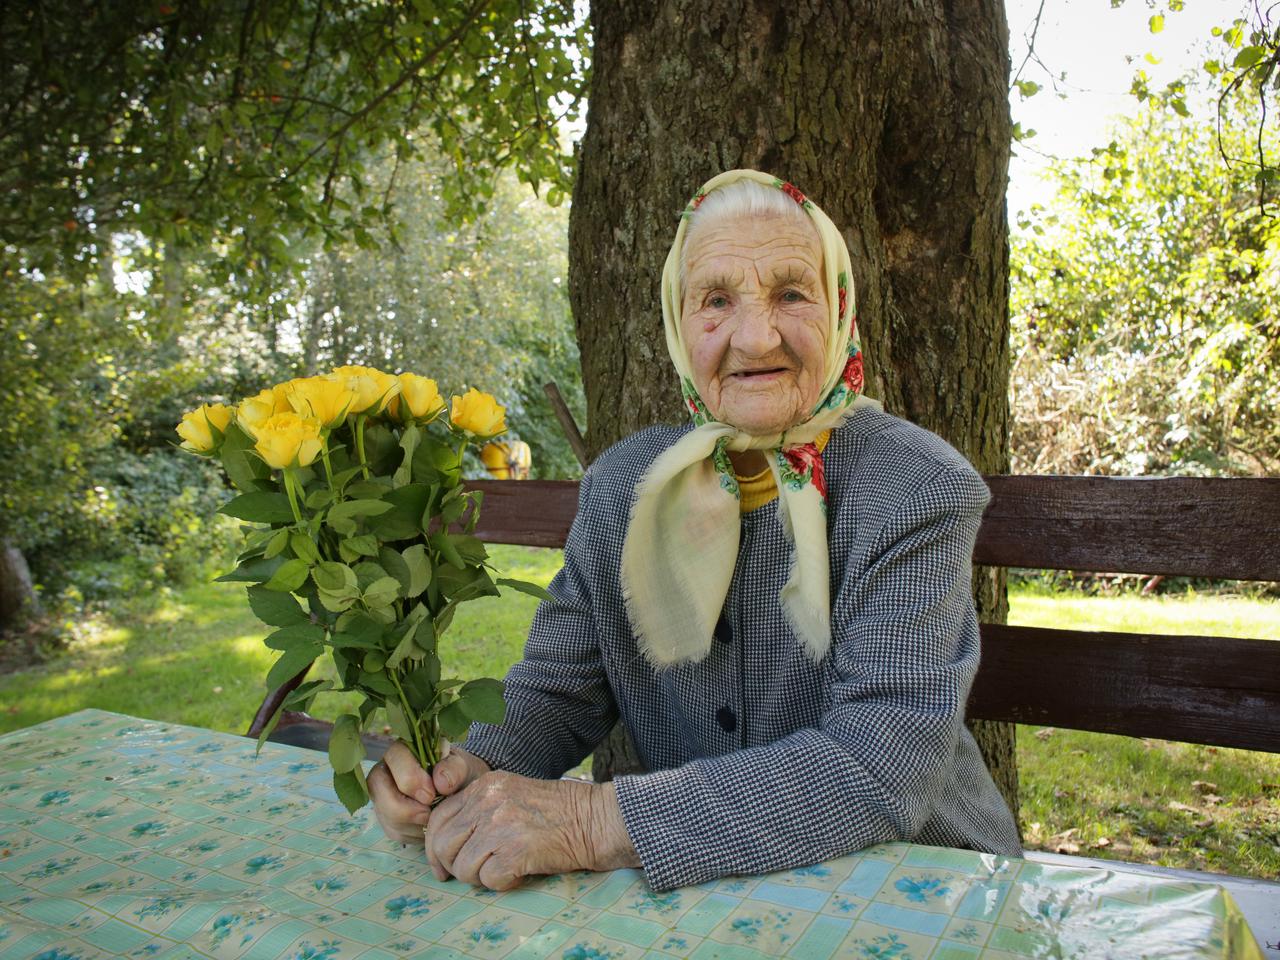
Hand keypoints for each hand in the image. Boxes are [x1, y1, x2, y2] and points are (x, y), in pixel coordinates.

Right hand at [368, 741, 490, 844]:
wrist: (460, 792)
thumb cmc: (458, 774)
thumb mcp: (462, 767)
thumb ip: (454, 769)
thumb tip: (440, 781)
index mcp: (403, 750)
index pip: (395, 758)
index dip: (410, 778)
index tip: (431, 795)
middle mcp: (386, 770)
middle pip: (378, 788)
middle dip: (405, 807)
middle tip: (429, 813)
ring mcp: (382, 796)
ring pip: (386, 813)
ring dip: (413, 822)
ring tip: (434, 817)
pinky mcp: (386, 818)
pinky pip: (395, 830)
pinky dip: (415, 833)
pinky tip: (429, 826)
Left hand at [426, 772, 638, 889]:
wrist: (593, 819)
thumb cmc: (555, 811)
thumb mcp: (510, 794)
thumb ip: (478, 809)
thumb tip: (445, 845)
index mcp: (484, 785)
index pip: (438, 818)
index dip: (434, 847)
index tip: (441, 866)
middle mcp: (487, 802)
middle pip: (443, 844)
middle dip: (452, 866)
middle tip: (472, 873)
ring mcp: (500, 825)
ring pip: (463, 867)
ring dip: (479, 877)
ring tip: (504, 868)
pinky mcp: (515, 851)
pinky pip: (488, 881)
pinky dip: (501, 884)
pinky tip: (518, 873)